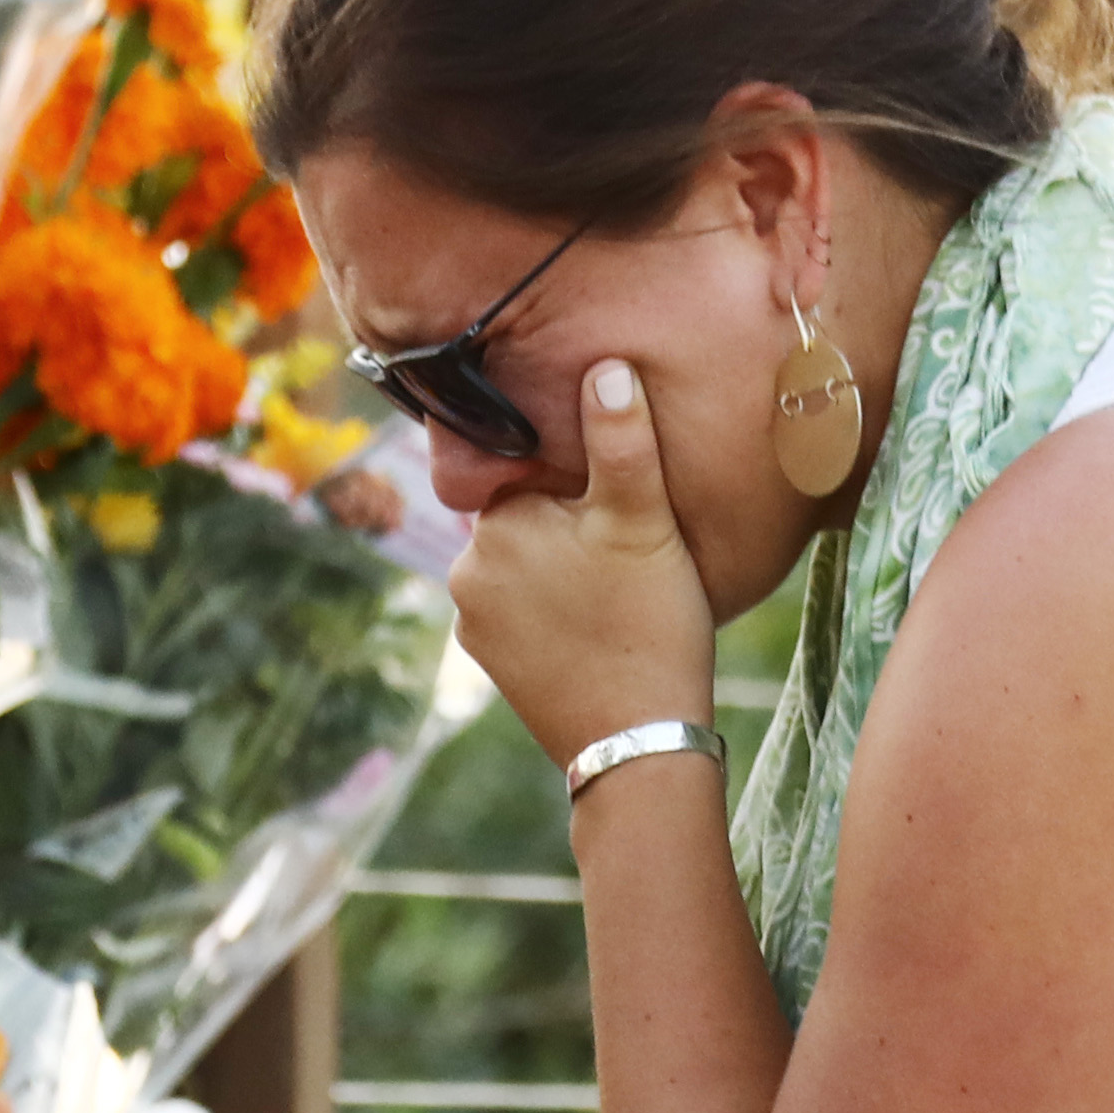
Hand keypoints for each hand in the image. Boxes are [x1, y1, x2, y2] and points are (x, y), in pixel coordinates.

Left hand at [448, 356, 720, 775]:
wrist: (638, 743)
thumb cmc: (648, 624)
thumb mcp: (643, 521)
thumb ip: (621, 442)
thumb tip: (606, 368)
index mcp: (494, 527)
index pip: (531, 471)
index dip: (580, 483)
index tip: (620, 507)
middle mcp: (465, 572)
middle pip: (527, 518)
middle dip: (570, 524)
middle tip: (629, 554)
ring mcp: (472, 624)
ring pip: (527, 566)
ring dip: (564, 567)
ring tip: (619, 590)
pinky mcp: (489, 664)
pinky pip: (524, 611)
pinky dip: (555, 609)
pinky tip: (598, 623)